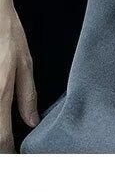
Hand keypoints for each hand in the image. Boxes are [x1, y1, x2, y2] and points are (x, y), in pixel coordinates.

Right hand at [0, 0, 39, 152]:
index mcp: (2, 90)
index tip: (13, 160)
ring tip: (5, 138)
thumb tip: (32, 122)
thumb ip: (27, 95)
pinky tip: (0, 117)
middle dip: (0, 145)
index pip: (1, 136)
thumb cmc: (8, 33)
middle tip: (9, 157)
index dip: (7, 153)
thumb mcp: (25, 61)